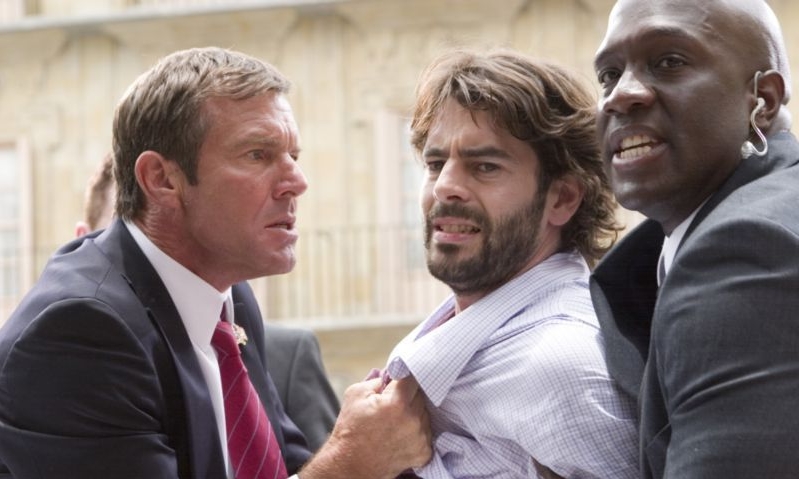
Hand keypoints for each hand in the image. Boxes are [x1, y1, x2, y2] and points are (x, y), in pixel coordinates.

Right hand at [299, 376, 431, 478]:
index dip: (404, 378)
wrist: (350, 465)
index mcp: (397, 402)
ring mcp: (420, 438)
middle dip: (408, 397)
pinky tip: (401, 435)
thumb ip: (377, 380)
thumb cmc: (351, 429)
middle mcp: (412, 420)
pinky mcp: (423, 452)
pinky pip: (427, 433)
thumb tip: (390, 376)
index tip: (399, 381)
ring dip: (414, 415)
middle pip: (420, 396)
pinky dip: (416, 433)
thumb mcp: (355, 393)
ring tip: (395, 423)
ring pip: (425, 415)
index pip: (413, 378)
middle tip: (391, 405)